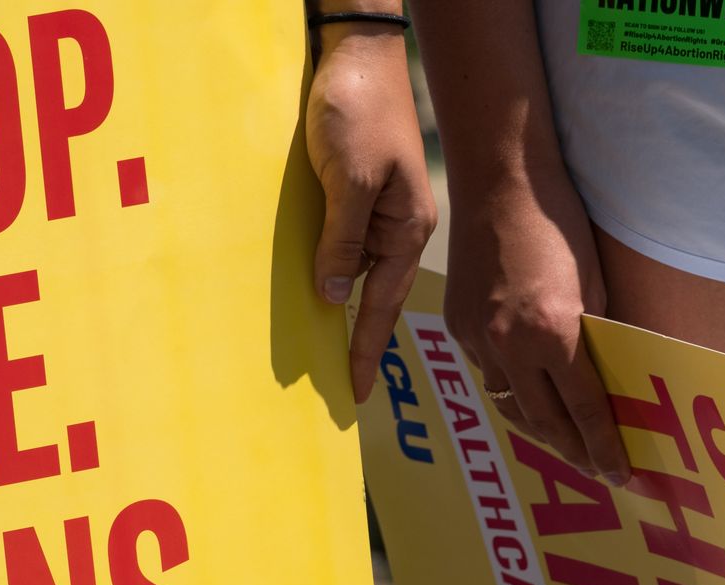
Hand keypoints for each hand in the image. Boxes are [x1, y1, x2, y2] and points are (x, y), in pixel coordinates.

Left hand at [305, 24, 436, 402]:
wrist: (357, 52)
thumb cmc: (359, 110)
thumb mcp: (350, 180)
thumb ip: (343, 240)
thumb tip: (335, 295)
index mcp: (406, 229)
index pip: (383, 305)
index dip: (367, 349)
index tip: (356, 392)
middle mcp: (397, 227)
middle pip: (376, 296)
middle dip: (360, 340)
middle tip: (344, 388)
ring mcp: (379, 210)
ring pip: (357, 271)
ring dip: (342, 306)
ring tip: (325, 352)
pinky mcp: (356, 192)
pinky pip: (343, 244)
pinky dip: (331, 270)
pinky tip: (317, 288)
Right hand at [442, 155, 628, 483]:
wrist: (499, 182)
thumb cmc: (557, 222)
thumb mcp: (594, 282)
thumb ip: (597, 335)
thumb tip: (608, 378)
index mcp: (552, 332)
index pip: (584, 410)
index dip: (604, 447)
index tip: (620, 473)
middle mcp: (508, 345)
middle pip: (542, 422)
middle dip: (571, 452)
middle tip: (595, 470)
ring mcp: (476, 338)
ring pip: (508, 404)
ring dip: (538, 429)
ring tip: (563, 444)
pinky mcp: (457, 325)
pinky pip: (487, 373)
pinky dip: (511, 390)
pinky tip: (528, 395)